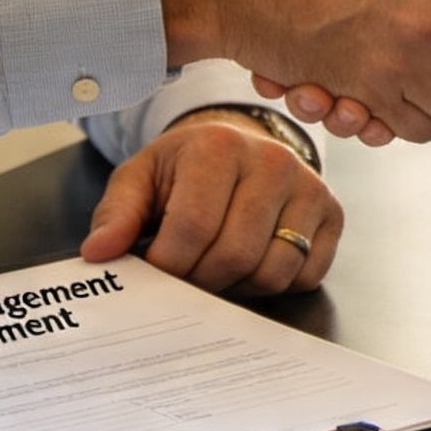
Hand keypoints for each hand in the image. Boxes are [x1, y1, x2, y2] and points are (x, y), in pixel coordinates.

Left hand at [79, 109, 341, 294]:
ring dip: (239, 285)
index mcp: (218, 145)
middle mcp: (272, 160)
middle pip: (235, 254)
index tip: (156, 273)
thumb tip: (98, 253)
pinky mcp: (333, 211)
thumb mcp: (141, 178)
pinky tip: (252, 261)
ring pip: (274, 270)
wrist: (237, 147)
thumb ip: (116, 214)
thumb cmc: (184, 168)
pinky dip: (275, 282)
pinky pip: (306, 275)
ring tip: (217, 265)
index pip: (192, 227)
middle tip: (186, 275)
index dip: (168, 264)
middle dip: (202, 280)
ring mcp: (309, 186)